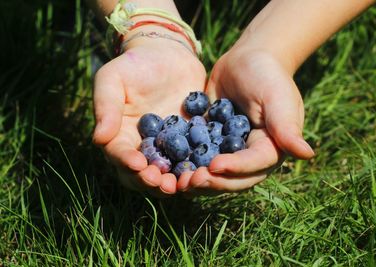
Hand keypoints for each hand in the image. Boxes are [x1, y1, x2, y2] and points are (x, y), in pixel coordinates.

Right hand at [93, 39, 205, 196]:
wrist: (168, 54)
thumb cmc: (135, 64)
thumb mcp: (113, 78)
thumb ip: (106, 106)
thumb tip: (98, 138)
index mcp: (120, 135)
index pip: (119, 154)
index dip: (127, 162)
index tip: (138, 164)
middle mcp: (143, 147)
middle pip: (143, 173)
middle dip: (152, 181)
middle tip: (165, 184)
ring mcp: (168, 147)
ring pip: (168, 172)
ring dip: (175, 181)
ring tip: (184, 184)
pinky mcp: (189, 142)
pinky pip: (192, 159)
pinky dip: (196, 168)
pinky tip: (205, 170)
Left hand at [177, 47, 313, 195]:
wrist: (246, 60)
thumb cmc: (266, 74)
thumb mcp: (277, 97)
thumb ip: (287, 126)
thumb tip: (306, 155)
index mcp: (270, 149)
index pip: (254, 165)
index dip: (235, 169)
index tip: (214, 165)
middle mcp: (249, 157)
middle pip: (232, 179)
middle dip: (212, 182)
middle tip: (189, 181)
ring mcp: (229, 152)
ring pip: (213, 174)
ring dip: (196, 180)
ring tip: (177, 181)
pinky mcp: (210, 144)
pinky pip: (198, 158)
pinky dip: (185, 164)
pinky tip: (168, 166)